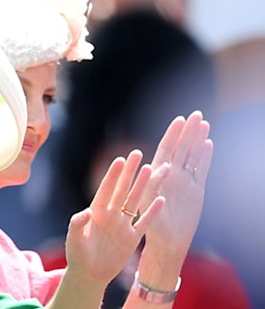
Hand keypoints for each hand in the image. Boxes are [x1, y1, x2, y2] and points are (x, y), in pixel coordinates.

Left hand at [64, 149, 167, 283]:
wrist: (89, 274)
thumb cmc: (77, 255)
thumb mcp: (74, 239)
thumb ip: (77, 224)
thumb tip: (85, 213)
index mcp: (95, 211)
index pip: (106, 189)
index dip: (112, 175)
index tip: (120, 160)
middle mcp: (110, 214)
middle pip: (122, 189)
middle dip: (129, 172)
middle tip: (137, 153)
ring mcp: (122, 225)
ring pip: (135, 201)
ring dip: (142, 186)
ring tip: (151, 168)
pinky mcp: (132, 238)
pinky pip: (145, 222)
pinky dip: (153, 212)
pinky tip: (162, 199)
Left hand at [142, 110, 213, 255]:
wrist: (167, 242)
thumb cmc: (152, 225)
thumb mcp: (148, 203)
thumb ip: (152, 184)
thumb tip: (162, 167)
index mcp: (157, 176)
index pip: (165, 150)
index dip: (172, 135)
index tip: (179, 120)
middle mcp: (171, 176)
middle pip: (181, 149)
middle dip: (187, 132)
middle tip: (196, 114)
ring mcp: (184, 182)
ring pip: (192, 156)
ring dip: (198, 140)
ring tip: (204, 123)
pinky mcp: (196, 191)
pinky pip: (201, 170)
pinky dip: (205, 157)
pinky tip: (208, 143)